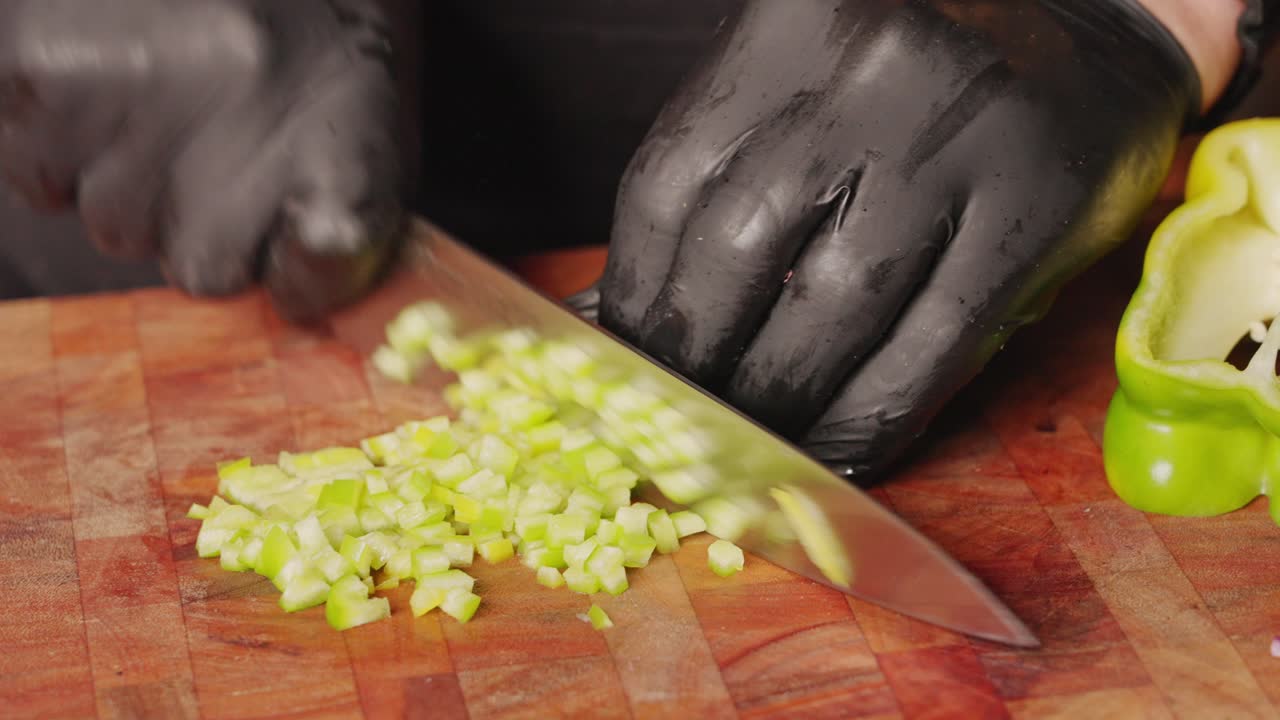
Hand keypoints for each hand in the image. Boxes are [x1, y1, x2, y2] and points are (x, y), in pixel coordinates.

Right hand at [0, 0, 409, 321]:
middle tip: (225, 131)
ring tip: (167, 89)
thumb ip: (344, 208)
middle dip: (210, 223)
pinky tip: (108, 78)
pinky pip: (39, 180)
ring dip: (135, 182)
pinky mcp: (40, 74)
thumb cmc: (309, 11)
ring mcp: (140, 95)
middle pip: (204, 270)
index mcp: (347, 122)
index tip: (304, 244)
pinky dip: (63, 146)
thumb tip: (296, 292)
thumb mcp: (367, 99)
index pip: (327, 264)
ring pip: (115, 227)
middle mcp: (247, 111)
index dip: (306, 273)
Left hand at [594, 0, 1231, 478]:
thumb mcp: (808, 84)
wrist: (1096, 16)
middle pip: (738, 250)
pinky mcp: (1039, 205)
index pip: (668, 186)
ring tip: (753, 444)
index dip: (633, 297)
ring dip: (780, 402)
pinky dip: (873, 420)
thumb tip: (609, 313)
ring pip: (831, 308)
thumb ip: (721, 178)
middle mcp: (870, 69)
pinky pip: (932, 349)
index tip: (622, 363)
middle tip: (678, 420)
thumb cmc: (921, 71)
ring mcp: (959, 135)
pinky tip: (840, 450)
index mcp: (790, 26)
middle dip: (696, 362)